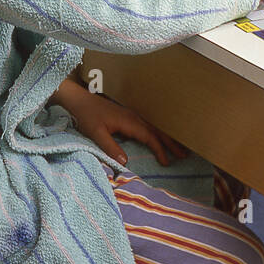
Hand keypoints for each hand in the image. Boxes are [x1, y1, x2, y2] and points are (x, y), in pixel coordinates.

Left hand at [54, 83, 187, 166]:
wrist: (79, 100)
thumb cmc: (87, 116)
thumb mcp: (96, 133)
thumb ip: (110, 147)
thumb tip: (125, 162)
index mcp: (129, 121)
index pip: (149, 137)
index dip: (159, 149)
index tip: (166, 162)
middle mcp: (134, 117)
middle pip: (157, 131)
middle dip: (171, 143)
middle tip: (184, 154)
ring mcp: (132, 115)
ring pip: (154, 127)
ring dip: (166, 137)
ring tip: (178, 147)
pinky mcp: (128, 116)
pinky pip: (148, 125)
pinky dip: (157, 133)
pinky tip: (160, 137)